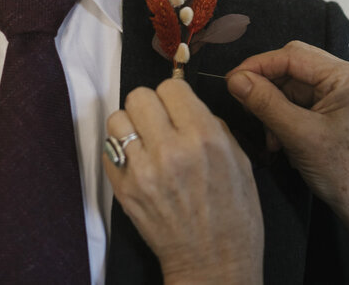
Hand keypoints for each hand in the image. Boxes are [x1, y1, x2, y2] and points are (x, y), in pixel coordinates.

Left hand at [103, 79, 262, 284]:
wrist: (213, 263)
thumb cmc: (233, 218)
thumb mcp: (240, 162)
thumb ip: (214, 127)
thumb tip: (190, 107)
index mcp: (205, 138)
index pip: (172, 86)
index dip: (175, 95)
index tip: (178, 106)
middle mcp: (171, 150)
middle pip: (139, 96)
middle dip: (151, 106)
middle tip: (160, 122)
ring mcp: (142, 171)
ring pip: (117, 119)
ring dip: (131, 126)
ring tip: (146, 142)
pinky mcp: (124, 190)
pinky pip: (108, 150)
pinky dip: (120, 150)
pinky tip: (138, 162)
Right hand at [227, 41, 348, 218]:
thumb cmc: (343, 174)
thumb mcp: (297, 135)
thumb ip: (264, 103)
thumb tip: (236, 80)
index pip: (294, 56)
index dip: (259, 65)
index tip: (232, 80)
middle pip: (293, 66)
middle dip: (267, 87)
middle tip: (244, 104)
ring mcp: (343, 91)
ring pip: (293, 84)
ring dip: (274, 106)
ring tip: (270, 136)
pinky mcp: (336, 105)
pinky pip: (301, 99)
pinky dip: (284, 115)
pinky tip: (280, 139)